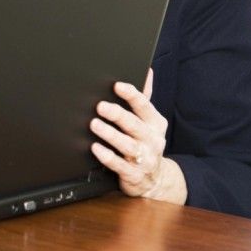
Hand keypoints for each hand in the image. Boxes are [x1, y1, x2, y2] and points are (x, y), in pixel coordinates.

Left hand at [89, 70, 186, 204]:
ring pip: (127, 145)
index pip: (144, 106)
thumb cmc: (146, 143)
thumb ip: (144, 98)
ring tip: (94, 124)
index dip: (131, 95)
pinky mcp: (134, 174)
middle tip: (100, 106)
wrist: (155, 180)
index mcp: (155, 123)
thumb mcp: (149, 121)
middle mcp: (152, 139)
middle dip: (117, 114)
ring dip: (110, 134)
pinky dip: (107, 156)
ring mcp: (144, 158)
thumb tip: (147, 71)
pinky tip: (95, 148)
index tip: (117, 85)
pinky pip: (119, 165)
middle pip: (134, 124)